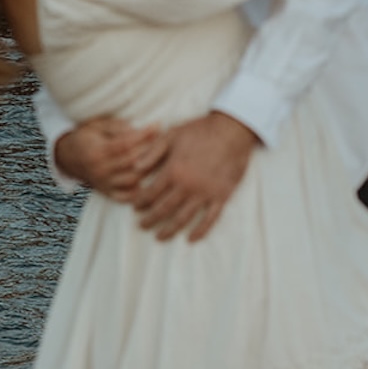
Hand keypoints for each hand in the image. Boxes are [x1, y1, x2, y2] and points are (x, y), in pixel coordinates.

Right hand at [53, 116, 166, 197]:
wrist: (69, 156)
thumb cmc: (87, 135)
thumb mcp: (97, 124)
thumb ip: (117, 127)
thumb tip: (139, 129)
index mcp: (96, 152)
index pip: (124, 144)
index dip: (142, 135)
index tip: (158, 125)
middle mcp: (99, 171)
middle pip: (131, 162)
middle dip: (150, 149)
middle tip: (165, 139)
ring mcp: (103, 184)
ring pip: (133, 180)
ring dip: (149, 169)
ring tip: (162, 156)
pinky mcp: (107, 193)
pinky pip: (127, 197)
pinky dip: (140, 190)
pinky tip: (151, 179)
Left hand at [131, 111, 258, 241]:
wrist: (232, 130)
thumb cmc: (200, 130)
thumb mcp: (172, 135)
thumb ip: (152, 152)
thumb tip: (135, 168)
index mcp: (174, 170)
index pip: (151, 193)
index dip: (140, 202)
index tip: (135, 207)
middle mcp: (187, 186)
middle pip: (164, 209)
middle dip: (150, 219)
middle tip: (142, 225)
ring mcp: (205, 193)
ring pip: (183, 218)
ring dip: (169, 230)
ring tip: (159, 236)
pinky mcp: (221, 196)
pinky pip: (210, 220)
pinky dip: (200, 231)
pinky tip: (191, 239)